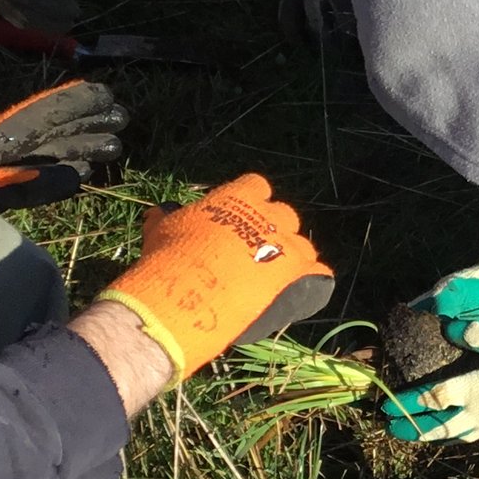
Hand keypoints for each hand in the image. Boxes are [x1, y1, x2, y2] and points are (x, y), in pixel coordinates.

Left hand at [0, 81, 127, 215]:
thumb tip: (73, 171)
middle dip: (88, 122)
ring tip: (114, 144)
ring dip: (82, 144)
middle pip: (53, 127)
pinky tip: (83, 169)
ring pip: (49, 147)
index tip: (105, 94)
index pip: (44, 111)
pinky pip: (38, 171)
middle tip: (122, 117)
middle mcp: (1, 141)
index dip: (75, 101)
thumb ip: (24, 180)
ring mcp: (0, 161)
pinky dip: (63, 168)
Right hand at [95, 174, 333, 379]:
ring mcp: (288, 244)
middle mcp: (269, 214)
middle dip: (272, 229)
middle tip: (254, 250)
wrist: (187, 292)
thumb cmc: (170, 256)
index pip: (255, 186)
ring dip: (290, 256)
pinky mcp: (298, 273)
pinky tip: (297, 291)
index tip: (238, 218)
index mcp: (240, 195)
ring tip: (271, 276)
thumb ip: (169, 217)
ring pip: (302, 244)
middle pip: (283, 214)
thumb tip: (161, 213)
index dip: (248, 202)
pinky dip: (310, 280)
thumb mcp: (162, 229)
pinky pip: (318, 272)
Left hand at [383, 323, 478, 442]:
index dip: (407, 402)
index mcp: (472, 391)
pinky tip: (461, 428)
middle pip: (438, 426)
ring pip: (456, 435)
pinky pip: (475, 435)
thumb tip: (452, 328)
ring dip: (435, 434)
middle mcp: (477, 414)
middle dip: (413, 427)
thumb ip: (476, 334)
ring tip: (421, 433)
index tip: (388, 405)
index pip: (431, 399)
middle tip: (393, 428)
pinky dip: (459, 433)